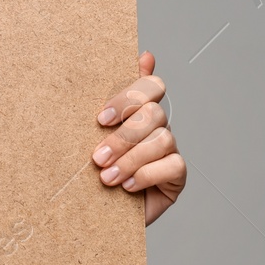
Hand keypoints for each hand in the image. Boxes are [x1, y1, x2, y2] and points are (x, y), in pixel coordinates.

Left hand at [91, 51, 184, 224]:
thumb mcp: (87, 132)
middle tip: (97, 157)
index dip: (129, 97)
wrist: (92, 209)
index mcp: (136, 110)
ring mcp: (169, 150)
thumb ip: (108, 97)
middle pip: (154, 113)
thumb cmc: (90, 166)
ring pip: (163, 139)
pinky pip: (174, 166)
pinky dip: (147, 175)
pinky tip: (128, 186)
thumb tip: (142, 54)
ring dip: (131, 159)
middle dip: (123, 136)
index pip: (151, 85)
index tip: (100, 118)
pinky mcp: (176, 175)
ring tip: (106, 178)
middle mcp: (156, 126)